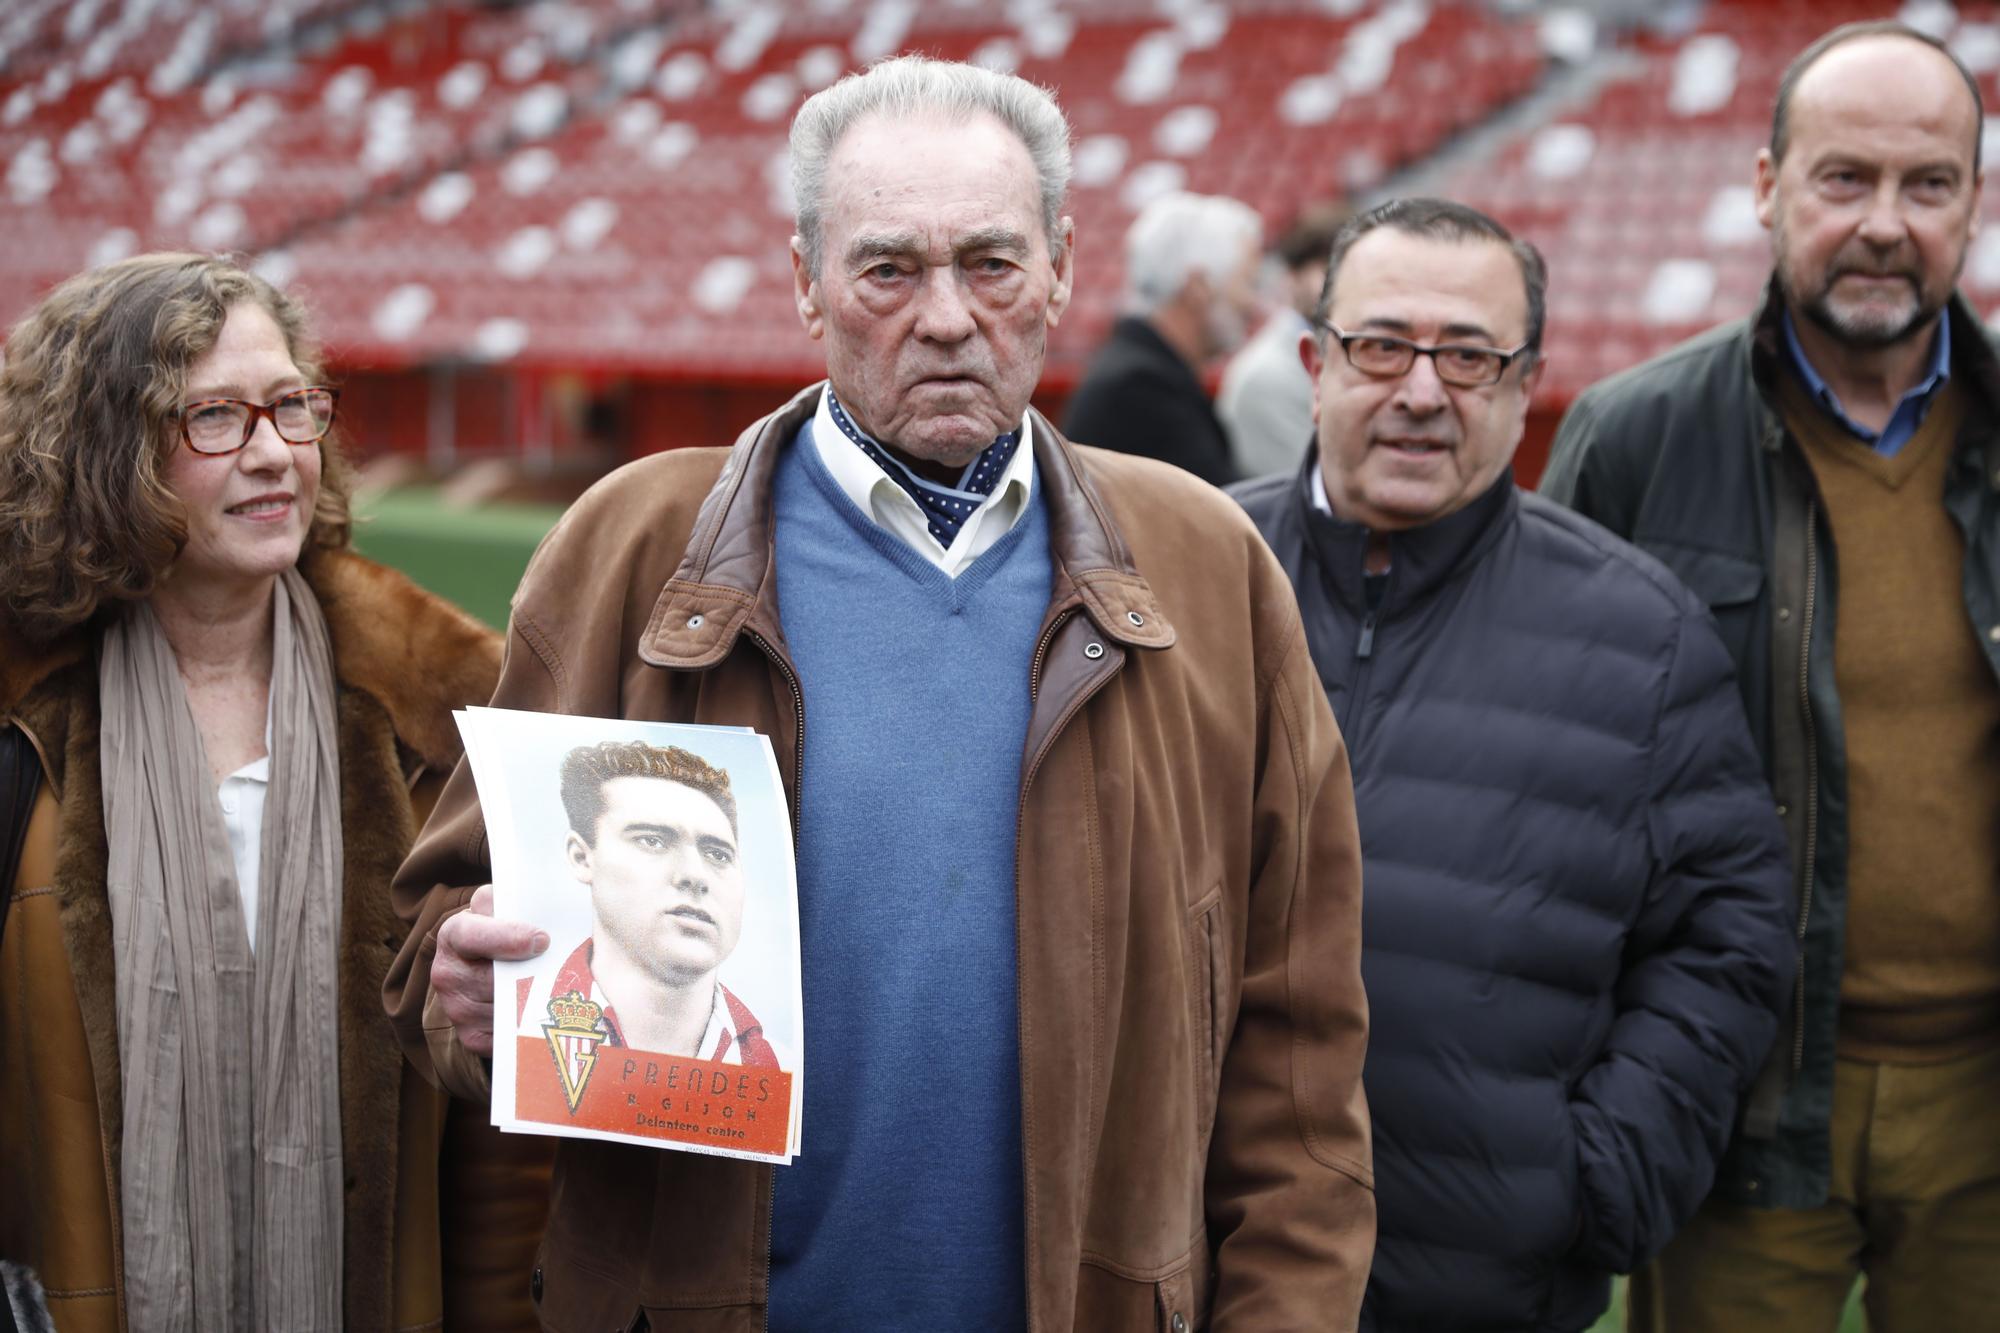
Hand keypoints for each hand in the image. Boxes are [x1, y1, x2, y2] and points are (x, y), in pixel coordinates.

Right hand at [433, 885, 548, 1056]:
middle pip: (495, 979)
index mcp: (454, 934)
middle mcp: (447, 973)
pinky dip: (528, 1025)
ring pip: (507, 1007)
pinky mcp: (471, 1036)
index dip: (507, 938)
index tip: (542, 940)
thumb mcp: (501, 905)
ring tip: (556, 986)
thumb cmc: (501, 929)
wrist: (484, 963)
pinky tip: (543, 1009)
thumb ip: (513, 901)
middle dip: (530, 974)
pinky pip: (507, 1034)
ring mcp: (456, 1008)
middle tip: (562, 967)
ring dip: (533, 1000)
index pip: (473, 935)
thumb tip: (541, 920)